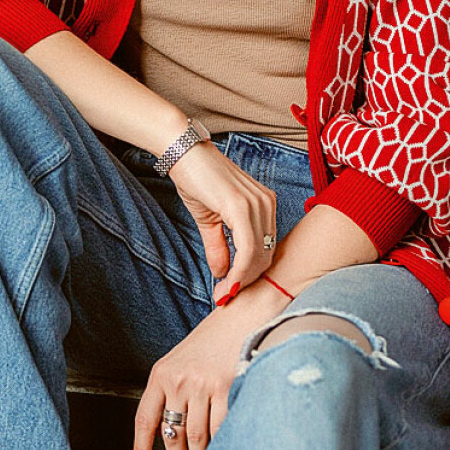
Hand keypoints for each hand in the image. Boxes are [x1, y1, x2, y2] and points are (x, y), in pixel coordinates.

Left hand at [133, 277, 288, 449]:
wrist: (244, 311)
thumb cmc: (217, 336)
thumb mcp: (185, 359)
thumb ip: (177, 391)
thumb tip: (177, 433)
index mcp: (162, 372)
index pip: (146, 418)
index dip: (141, 448)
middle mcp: (178, 379)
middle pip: (173, 434)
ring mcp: (201, 384)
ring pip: (196, 437)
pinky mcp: (226, 386)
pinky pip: (221, 428)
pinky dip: (221, 448)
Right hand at [168, 140, 277, 299]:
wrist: (183, 153)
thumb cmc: (197, 180)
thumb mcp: (210, 220)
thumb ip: (219, 246)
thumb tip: (222, 274)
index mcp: (264, 203)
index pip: (267, 248)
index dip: (250, 274)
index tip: (230, 291)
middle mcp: (266, 202)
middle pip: (266, 255)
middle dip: (246, 281)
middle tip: (224, 295)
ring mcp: (257, 203)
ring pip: (258, 256)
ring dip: (241, 280)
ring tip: (222, 292)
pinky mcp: (241, 206)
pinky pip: (247, 249)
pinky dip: (238, 271)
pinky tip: (225, 282)